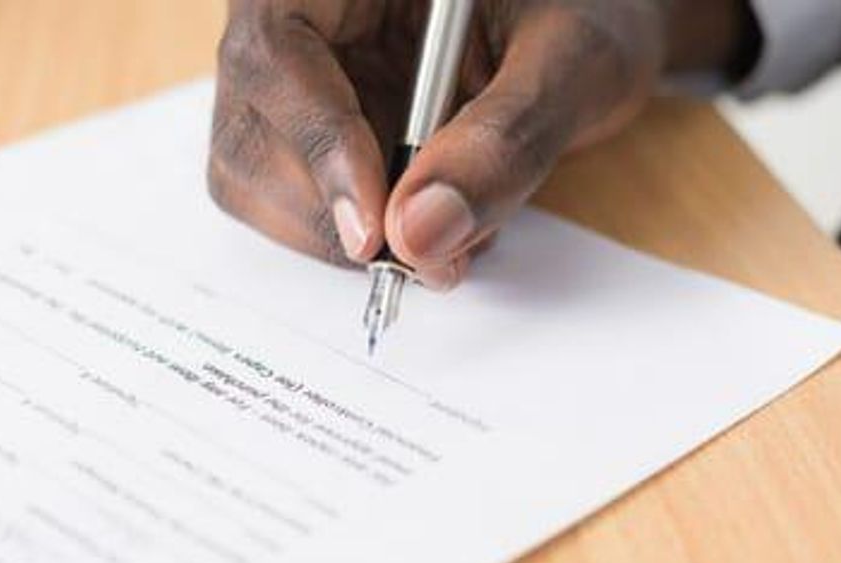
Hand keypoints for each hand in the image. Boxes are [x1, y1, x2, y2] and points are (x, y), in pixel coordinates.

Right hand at [209, 0, 749, 289]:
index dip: (316, 146)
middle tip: (423, 259)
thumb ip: (506, 139)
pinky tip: (426, 223)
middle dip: (327, 213)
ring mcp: (300, 79)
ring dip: (336, 237)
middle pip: (248, 126)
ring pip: (254, 176)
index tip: (374, 232)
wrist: (592, 28)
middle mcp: (304, 17)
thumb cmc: (590, 12)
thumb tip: (421, 235)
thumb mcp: (574, 60)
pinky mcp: (312, 132)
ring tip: (443, 240)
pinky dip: (354, 239)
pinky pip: (295, 202)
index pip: (277, 50)